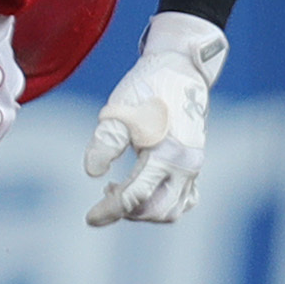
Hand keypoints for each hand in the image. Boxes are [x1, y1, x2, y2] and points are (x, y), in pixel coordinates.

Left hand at [84, 12, 227, 227]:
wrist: (180, 66)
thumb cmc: (148, 84)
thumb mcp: (120, 109)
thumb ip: (106, 141)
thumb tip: (92, 172)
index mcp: (167, 153)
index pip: (135, 196)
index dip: (110, 210)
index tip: (90, 217)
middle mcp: (185, 165)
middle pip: (157, 210)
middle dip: (129, 212)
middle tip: (105, 199)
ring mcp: (193, 165)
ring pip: (173, 209)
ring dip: (146, 210)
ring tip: (121, 191)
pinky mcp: (194, 162)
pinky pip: (186, 198)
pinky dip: (164, 202)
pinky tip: (143, 189)